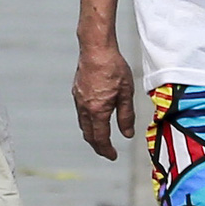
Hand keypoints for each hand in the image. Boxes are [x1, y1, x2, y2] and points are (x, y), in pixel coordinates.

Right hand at [70, 38, 134, 160]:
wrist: (96, 49)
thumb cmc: (113, 68)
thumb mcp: (126, 94)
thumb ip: (126, 116)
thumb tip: (127, 134)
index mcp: (97, 110)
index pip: (100, 138)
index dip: (106, 150)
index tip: (113, 156)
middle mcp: (84, 108)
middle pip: (88, 134)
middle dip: (98, 146)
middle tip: (107, 151)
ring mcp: (78, 99)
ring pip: (83, 124)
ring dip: (92, 134)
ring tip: (102, 137)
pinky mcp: (76, 91)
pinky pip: (81, 112)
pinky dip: (88, 121)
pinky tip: (96, 117)